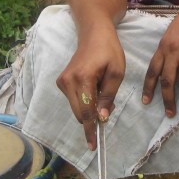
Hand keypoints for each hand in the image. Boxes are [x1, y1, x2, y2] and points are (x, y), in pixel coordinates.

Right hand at [56, 23, 124, 149]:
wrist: (93, 33)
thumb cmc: (109, 50)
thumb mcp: (117, 72)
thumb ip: (109, 96)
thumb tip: (102, 118)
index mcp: (83, 78)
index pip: (86, 111)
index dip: (90, 130)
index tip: (93, 145)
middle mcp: (67, 82)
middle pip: (79, 113)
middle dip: (93, 117)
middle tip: (109, 105)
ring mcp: (62, 82)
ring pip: (77, 108)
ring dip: (90, 108)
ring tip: (104, 90)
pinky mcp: (61, 82)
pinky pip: (74, 101)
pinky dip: (85, 101)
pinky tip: (95, 88)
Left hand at [142, 0, 178, 116]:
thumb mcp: (174, 32)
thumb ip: (169, 48)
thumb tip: (167, 65)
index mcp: (163, 46)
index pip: (152, 70)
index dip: (149, 88)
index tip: (146, 102)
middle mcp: (173, 50)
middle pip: (167, 80)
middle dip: (168, 99)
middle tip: (170, 114)